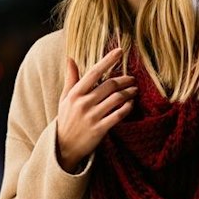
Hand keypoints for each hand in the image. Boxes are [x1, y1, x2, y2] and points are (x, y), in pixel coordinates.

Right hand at [56, 48, 136, 171]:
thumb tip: (70, 59)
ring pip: (116, 99)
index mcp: (75, 93)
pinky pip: (118, 115)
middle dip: (124, 80)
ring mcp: (92, 117)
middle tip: (132, 78)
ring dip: (129, 92)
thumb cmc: (66, 119)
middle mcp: (83, 103)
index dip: (108, 60)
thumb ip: (71, 79)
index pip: (94, 72)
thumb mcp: (65, 98)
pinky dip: (127, 107)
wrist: (64, 147)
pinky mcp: (100, 129)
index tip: (120, 51)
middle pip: (109, 85)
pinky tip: (131, 104)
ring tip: (134, 90)